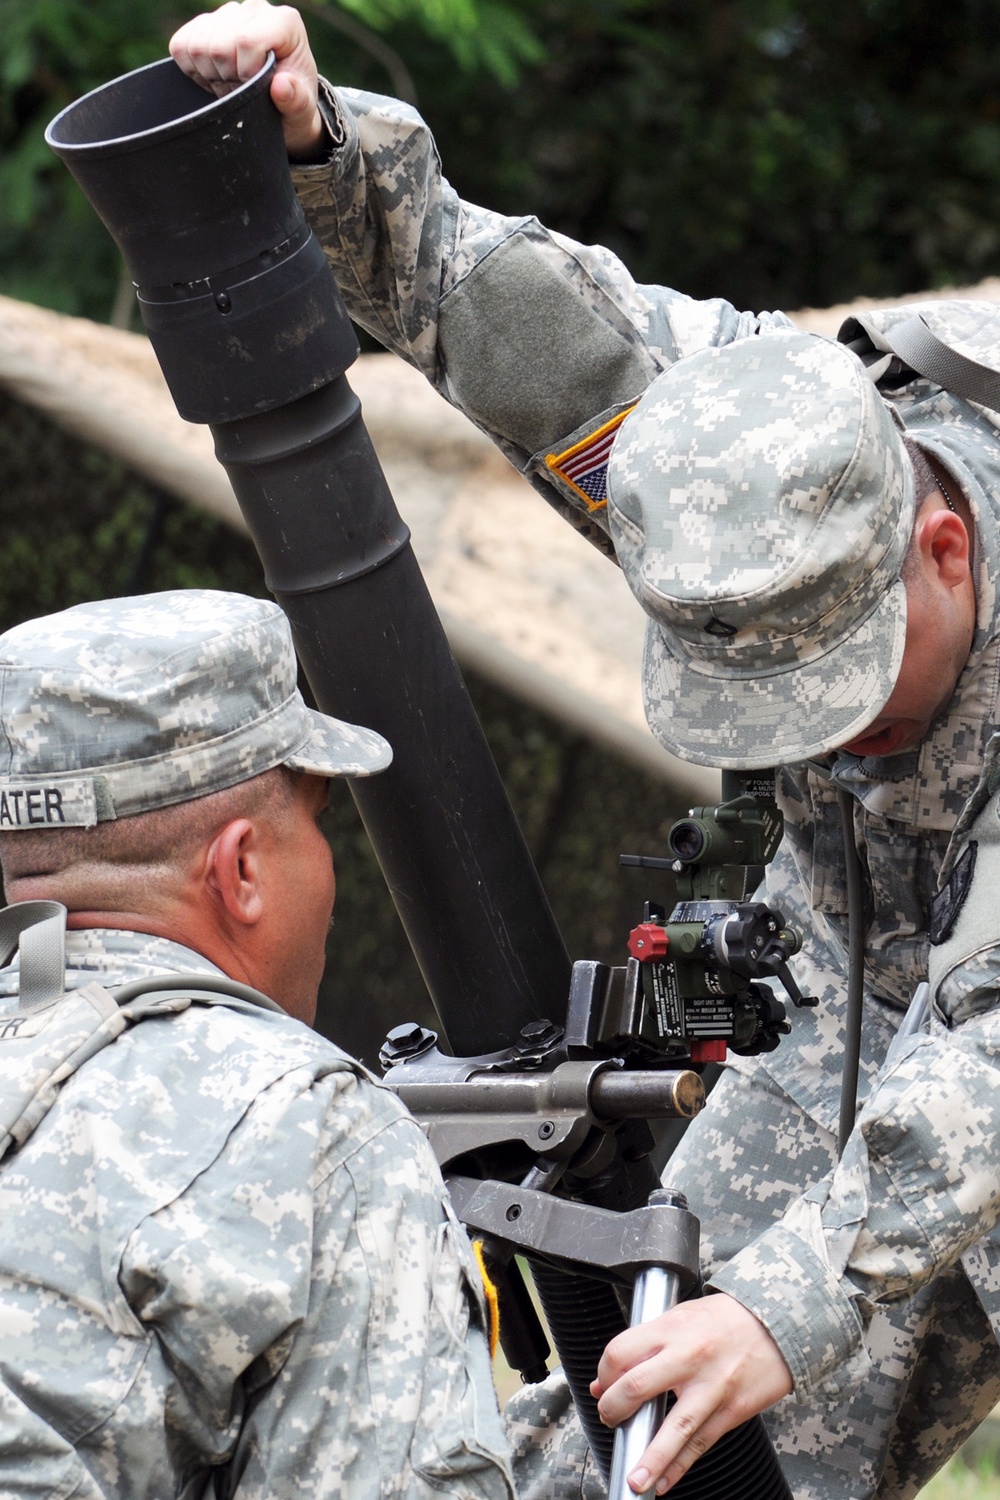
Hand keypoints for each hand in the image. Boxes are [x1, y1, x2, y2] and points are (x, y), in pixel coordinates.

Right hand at [169, 0, 324, 160]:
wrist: (278, 103)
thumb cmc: (292, 104)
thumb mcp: (302, 112)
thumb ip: (297, 101)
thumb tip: (281, 85)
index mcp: (285, 22)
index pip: (247, 40)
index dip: (246, 73)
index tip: (257, 88)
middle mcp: (255, 9)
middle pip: (218, 44)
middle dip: (228, 78)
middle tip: (244, 90)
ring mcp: (228, 13)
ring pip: (197, 45)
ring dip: (211, 75)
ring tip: (232, 84)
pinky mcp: (204, 23)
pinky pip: (180, 45)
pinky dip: (193, 69)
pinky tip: (216, 77)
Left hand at [591, 1292, 792, 1493]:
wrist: (777, 1323)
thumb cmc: (726, 1318)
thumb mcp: (681, 1316)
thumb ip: (647, 1343)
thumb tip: (609, 1379)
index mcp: (671, 1329)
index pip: (620, 1353)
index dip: (603, 1374)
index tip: (602, 1387)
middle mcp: (688, 1357)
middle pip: (637, 1387)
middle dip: (614, 1411)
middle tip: (609, 1420)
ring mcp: (712, 1386)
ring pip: (674, 1428)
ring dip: (651, 1458)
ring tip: (635, 1480)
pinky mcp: (732, 1409)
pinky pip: (701, 1442)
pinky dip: (680, 1465)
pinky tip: (665, 1480)